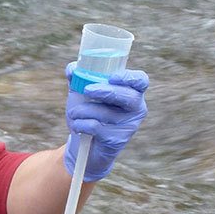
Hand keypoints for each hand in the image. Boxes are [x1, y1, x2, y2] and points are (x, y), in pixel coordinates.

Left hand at [64, 65, 148, 180]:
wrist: (84, 146)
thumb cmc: (88, 114)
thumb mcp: (82, 94)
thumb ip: (78, 78)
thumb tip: (72, 67)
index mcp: (131, 92)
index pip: (141, 81)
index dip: (130, 77)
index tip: (112, 77)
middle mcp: (135, 108)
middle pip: (128, 96)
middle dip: (106, 91)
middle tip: (87, 90)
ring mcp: (128, 125)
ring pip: (106, 112)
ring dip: (83, 110)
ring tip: (74, 113)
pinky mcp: (117, 140)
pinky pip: (96, 127)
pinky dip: (80, 124)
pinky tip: (77, 126)